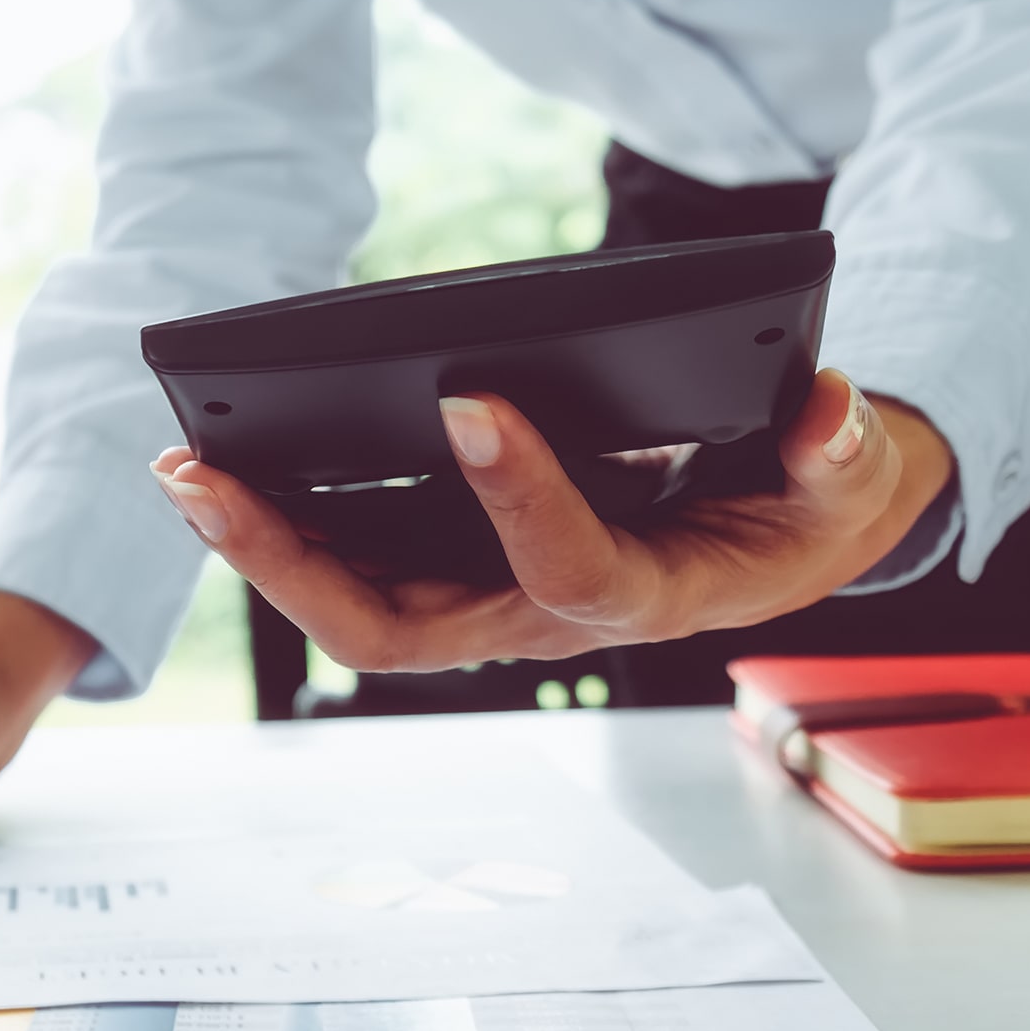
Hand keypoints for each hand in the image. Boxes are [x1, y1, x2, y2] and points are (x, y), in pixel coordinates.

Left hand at [155, 368, 953, 671]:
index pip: (572, 568)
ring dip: (260, 546)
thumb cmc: (804, 500)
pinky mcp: (451, 566)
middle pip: (397, 627)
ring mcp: (482, 599)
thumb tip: (825, 413)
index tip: (469, 402)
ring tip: (183, 468)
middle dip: (293, 564)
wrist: (781, 527)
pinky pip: (349, 564)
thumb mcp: (846, 476)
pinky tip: (217, 466)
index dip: (520, 496)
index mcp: (643, 595)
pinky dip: (279, 522)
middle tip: (206, 480)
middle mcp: (537, 616)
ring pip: (351, 606)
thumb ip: (842, 452)